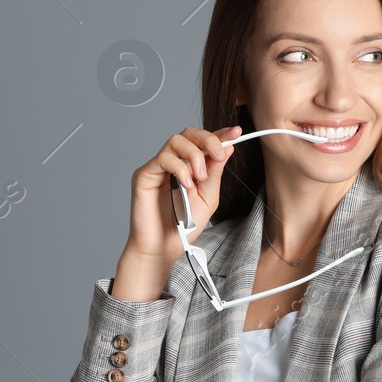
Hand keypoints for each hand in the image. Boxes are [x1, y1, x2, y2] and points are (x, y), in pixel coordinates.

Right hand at [124, 125, 241, 264]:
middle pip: (189, 133)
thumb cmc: (184, 227)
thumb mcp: (208, 198)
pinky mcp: (144, 174)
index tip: (237, 132)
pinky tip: (186, 184)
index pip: (203, 142)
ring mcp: (157, 167)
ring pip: (176, 140)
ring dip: (194, 155)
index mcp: (190, 166)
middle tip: (219, 156)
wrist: (164, 249)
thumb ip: (215, 173)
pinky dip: (180, 168)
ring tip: (201, 177)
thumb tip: (227, 148)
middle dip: (208, 140)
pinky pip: (163, 158)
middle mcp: (173, 162)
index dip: (220, 135)